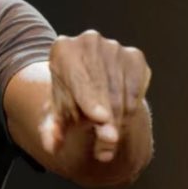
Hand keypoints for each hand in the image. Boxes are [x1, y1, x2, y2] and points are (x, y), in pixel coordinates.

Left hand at [39, 30, 151, 162]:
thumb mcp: (57, 114)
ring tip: (108, 135)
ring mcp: (114, 47)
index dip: (89, 100)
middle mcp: (89, 42)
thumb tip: (51, 147)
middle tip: (108, 143)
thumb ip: (52, 130)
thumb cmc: (69, 98)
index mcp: (62, 49)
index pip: (78, 80)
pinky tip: (119, 115)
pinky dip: (130, 106)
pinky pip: (136, 88)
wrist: (89, 80)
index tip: (100, 118)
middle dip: (107, 118)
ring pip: (120, 91)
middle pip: (101, 88)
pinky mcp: (134, 56)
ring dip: (119, 118)